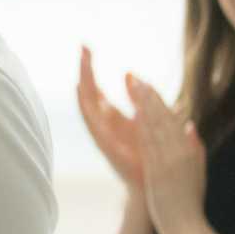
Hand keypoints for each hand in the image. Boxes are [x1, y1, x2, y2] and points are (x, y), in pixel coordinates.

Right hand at [76, 46, 142, 190]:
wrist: (153, 187)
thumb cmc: (149, 157)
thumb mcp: (147, 121)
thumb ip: (139, 99)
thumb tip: (131, 75)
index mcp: (112, 118)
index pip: (96, 88)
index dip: (90, 67)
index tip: (86, 46)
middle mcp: (103, 124)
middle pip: (88, 91)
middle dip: (85, 68)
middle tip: (82, 46)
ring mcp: (102, 134)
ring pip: (87, 104)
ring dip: (84, 83)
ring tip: (81, 63)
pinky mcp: (105, 145)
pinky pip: (91, 122)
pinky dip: (85, 105)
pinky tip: (81, 90)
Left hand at [126, 75, 209, 233]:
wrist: (187, 228)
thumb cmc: (189, 202)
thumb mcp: (196, 172)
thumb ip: (194, 148)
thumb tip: (189, 125)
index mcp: (188, 151)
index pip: (171, 120)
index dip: (158, 101)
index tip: (145, 84)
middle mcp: (179, 153)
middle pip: (163, 119)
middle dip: (148, 96)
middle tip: (135, 77)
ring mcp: (170, 162)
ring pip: (156, 128)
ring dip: (145, 105)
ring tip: (134, 86)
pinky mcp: (160, 172)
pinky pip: (152, 146)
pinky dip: (146, 128)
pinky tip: (138, 113)